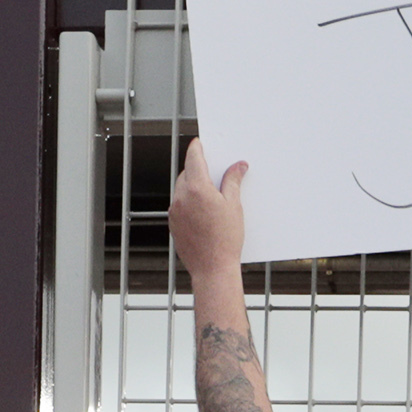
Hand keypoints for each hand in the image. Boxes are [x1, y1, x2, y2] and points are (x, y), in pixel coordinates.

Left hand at [169, 139, 246, 281]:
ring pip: (181, 189)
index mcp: (197, 188)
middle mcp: (181, 197)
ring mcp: (174, 211)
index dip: (197, 148)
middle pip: (186, 173)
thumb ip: (233, 181)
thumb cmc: (226, 239)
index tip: (199, 142)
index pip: (193, 159)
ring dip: (193, 186)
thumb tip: (238, 166)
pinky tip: (204, 211)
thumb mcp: (234, 206)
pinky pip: (179, 205)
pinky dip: (189, 201)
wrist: (212, 269)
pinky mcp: (173, 224)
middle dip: (197, 169)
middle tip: (213, 170)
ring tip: (211, 194)